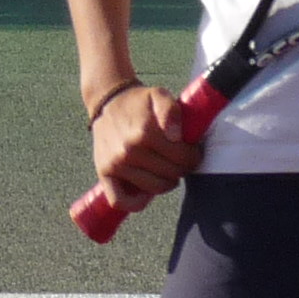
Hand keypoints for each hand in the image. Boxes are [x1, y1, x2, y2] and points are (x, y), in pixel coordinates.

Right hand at [92, 84, 203, 203]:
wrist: (108, 102)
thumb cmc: (139, 102)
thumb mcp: (159, 94)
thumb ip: (171, 110)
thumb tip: (175, 136)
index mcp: (145, 132)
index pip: (183, 157)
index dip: (194, 156)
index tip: (194, 152)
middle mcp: (129, 150)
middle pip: (171, 174)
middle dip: (183, 168)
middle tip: (183, 161)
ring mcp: (116, 164)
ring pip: (153, 188)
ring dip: (167, 183)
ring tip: (169, 172)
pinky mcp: (104, 173)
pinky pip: (120, 201)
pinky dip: (137, 202)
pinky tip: (147, 192)